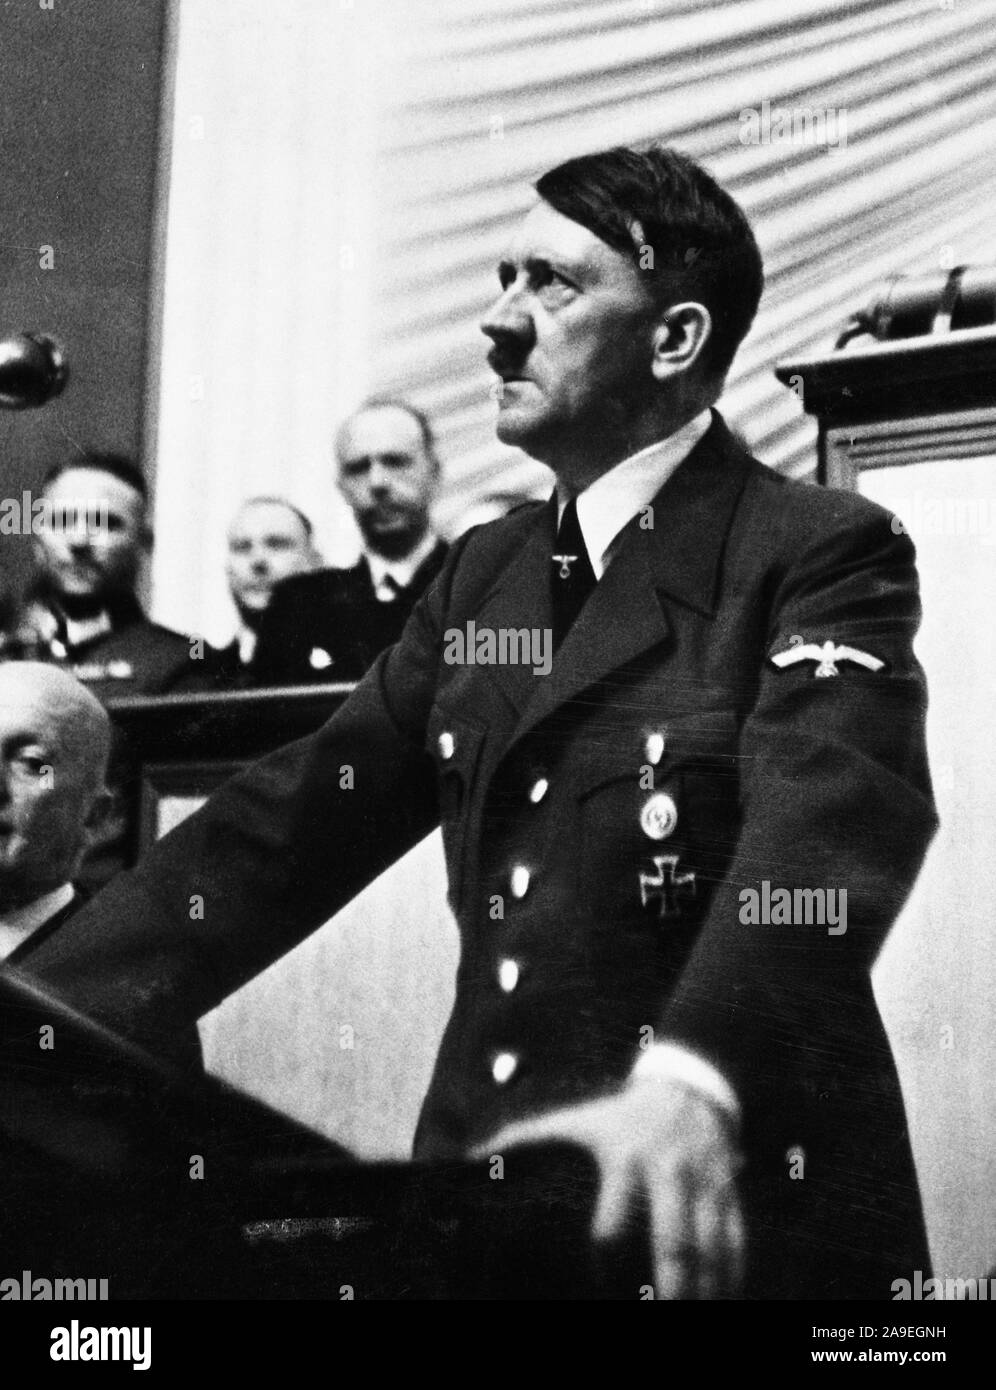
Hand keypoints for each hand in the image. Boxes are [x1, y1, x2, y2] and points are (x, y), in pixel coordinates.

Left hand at [475, 1078, 744, 1298]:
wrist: (687, 1089)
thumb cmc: (618, 1117)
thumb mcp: (575, 1120)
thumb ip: (525, 1139)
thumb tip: (471, 1159)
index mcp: (626, 1159)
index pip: (615, 1223)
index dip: (607, 1261)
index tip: (599, 1291)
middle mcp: (669, 1172)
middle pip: (674, 1243)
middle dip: (669, 1289)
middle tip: (660, 1318)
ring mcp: (705, 1184)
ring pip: (713, 1249)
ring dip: (705, 1291)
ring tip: (692, 1318)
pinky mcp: (729, 1194)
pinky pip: (737, 1243)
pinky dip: (732, 1278)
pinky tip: (723, 1301)